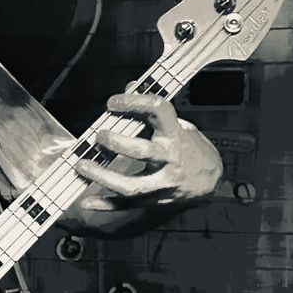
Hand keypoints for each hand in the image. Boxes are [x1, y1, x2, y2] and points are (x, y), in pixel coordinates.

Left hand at [76, 85, 222, 210]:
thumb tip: (130, 87)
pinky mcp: (155, 200)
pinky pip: (128, 206)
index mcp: (175, 134)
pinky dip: (106, 205)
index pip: (157, 111)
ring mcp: (162, 183)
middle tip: (99, 136)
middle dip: (116, 143)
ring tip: (83, 166)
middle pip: (142, 152)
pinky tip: (88, 201)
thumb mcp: (178, 124)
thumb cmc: (190, 148)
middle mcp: (169, 159)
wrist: (210, 180)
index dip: (134, 103)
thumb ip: (152, 109)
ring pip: (131, 186)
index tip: (112, 102)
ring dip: (103, 177)